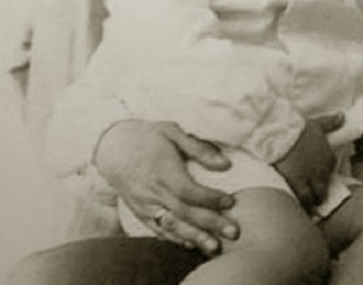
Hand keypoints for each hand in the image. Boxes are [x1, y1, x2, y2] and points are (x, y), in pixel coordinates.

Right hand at [93, 119, 237, 255]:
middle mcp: (153, 192)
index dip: (210, 199)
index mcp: (163, 171)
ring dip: (194, 238)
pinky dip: (175, 238)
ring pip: (171, 226)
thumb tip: (225, 164)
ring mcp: (145, 205)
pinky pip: (158, 229)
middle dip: (210, 224)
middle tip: (233, 232)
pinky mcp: (140, 212)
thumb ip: (199, 148)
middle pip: (183, 212)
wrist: (113, 148)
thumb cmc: (148, 137)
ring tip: (214, 247)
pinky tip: (192, 244)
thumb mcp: (173, 132)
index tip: (231, 201)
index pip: (188, 191)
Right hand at [273, 113, 343, 208]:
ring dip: (310, 202)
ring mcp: (310, 178)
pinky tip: (296, 207)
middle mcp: (323, 170)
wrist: (283, 134)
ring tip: (305, 207)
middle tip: (313, 200)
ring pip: (313, 197)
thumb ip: (331, 123)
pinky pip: (302, 198)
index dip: (322, 177)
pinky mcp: (297, 183)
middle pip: (323, 189)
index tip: (316, 180)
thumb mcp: (318, 124)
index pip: (329, 172)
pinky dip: (301, 204)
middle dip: (319, 195)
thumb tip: (343, 116)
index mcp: (329, 158)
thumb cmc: (300, 128)